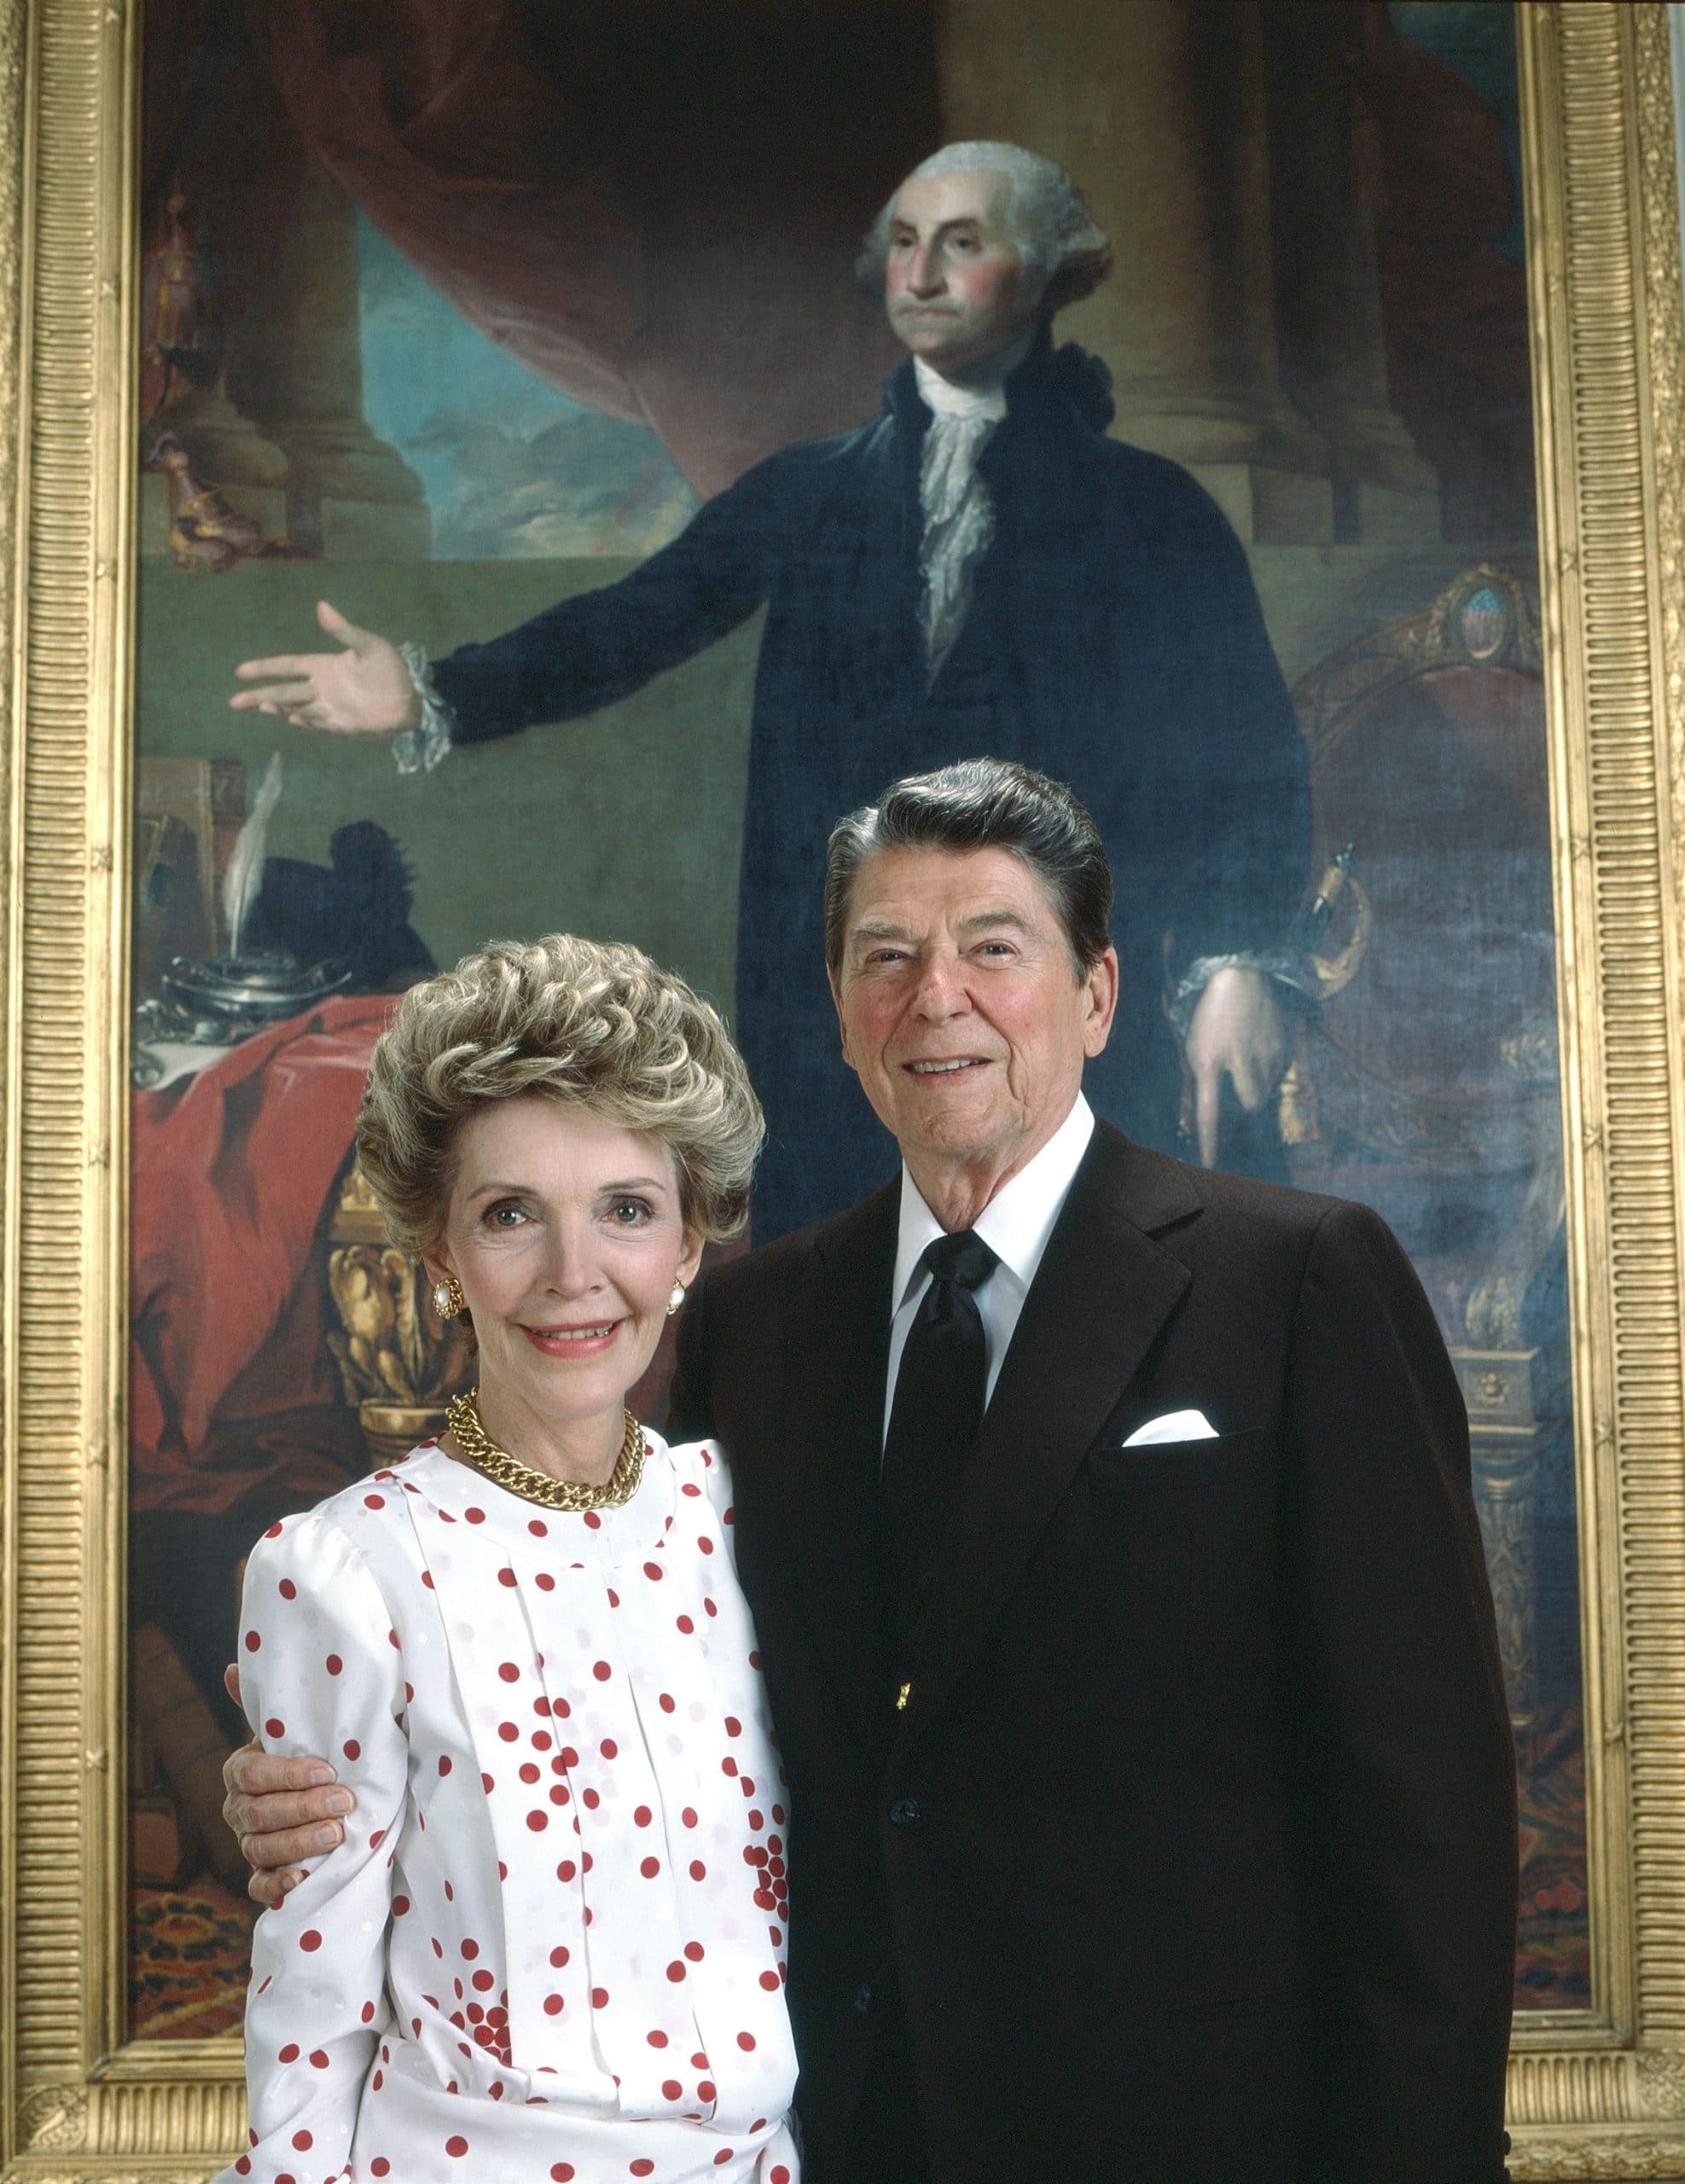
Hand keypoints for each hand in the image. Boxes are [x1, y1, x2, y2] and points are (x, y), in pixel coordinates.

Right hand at [220, 1663, 352, 1906]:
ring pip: (259, 1849)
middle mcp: (239, 1809)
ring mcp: (248, 1844)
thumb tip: (232, 1667)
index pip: (252, 1773)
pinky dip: (276, 1885)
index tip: (327, 1770)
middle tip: (344, 1803)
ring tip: (335, 1835)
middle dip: (303, 1809)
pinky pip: (258, 1887)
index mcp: (242, 1771)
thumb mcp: (296, 1731)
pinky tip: (301, 1878)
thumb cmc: (311, 1758)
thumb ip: (270, 1706)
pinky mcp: (261, 1875)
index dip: (288, 1774)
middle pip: (259, 1813)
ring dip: (298, 1844)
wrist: (324, 1799)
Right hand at [229, 599, 421, 735]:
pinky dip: (306, 721)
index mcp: (323, 666)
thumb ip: (343, 630)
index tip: (240, 671)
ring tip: (262, 705)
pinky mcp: (342, 726)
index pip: (287, 666)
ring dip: (279, 708)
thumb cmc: (389, 669)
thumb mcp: (368, 645)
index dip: (264, 668)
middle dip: (260, 695)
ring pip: (297, 709)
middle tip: (234, 701)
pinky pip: (319, 724)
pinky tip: (292, 717)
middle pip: (284, 692)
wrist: (410, 697)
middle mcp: (321, 689)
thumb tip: (321, 605)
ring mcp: (330, 709)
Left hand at [1181, 966, 1287, 1166]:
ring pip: (1266, 1089)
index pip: (1208, 1111)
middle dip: (1247, 1101)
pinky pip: (1278, 1071)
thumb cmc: (1209, 1017)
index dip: (1209, 1140)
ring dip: (1259, 1084)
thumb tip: (1189, 1124)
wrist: (1240, 976)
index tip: (1209, 1162)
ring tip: (1250, 1058)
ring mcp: (1263, 1052)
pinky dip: (1270, 1067)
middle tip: (1240, 1080)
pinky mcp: (1281, 1045)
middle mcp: (1237, 1060)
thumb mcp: (1193, 1049)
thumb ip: (1193, 1088)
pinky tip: (1260, 1043)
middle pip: (1249, 1104)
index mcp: (1207, 1060)